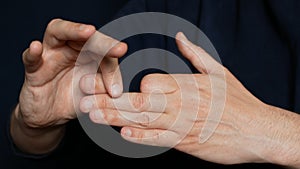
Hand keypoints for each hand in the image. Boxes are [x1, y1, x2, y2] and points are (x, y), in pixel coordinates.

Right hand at [11, 19, 126, 153]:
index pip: (101, 47)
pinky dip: (32, 53)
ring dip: (73, 31)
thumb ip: (104, 89)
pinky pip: (31, 60)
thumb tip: (116, 91)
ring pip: (57, 34)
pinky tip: (36, 47)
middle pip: (83, 36)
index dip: (111, 51)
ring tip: (88, 32)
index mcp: (87, 54)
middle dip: (102, 42)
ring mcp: (49, 57)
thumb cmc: (74, 99)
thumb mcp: (94, 95)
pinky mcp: (34, 71)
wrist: (51, 117)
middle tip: (116, 48)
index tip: (122, 51)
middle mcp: (69, 50)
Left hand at [80, 32, 299, 165]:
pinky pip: (158, 141)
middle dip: (109, 100)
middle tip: (84, 98)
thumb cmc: (240, 101)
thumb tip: (179, 36)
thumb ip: (195, 54)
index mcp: (188, 85)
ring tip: (92, 115)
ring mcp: (182, 126)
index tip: (128, 88)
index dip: (137, 85)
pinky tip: (122, 135)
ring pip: (143, 121)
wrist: (258, 131)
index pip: (150, 81)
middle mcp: (181, 105)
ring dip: (115, 118)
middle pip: (139, 101)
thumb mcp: (220, 72)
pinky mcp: (185, 144)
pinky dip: (140, 138)